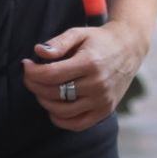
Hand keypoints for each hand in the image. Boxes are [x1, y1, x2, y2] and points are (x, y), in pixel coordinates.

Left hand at [21, 20, 149, 131]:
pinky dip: (61, 120)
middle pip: (53, 93)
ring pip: (62, 111)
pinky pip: (77, 124)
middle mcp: (97, 84)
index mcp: (90, 62)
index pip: (50, 75)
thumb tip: (38, 52)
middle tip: (30, 76)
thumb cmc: (100, 40)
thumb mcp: (80, 33)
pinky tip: (54, 107)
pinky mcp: (105, 110)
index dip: (32, 72)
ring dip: (45, 101)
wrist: (130, 48)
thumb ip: (58, 42)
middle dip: (34, 85)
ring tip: (42, 89)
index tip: (26, 65)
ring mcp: (102, 100)